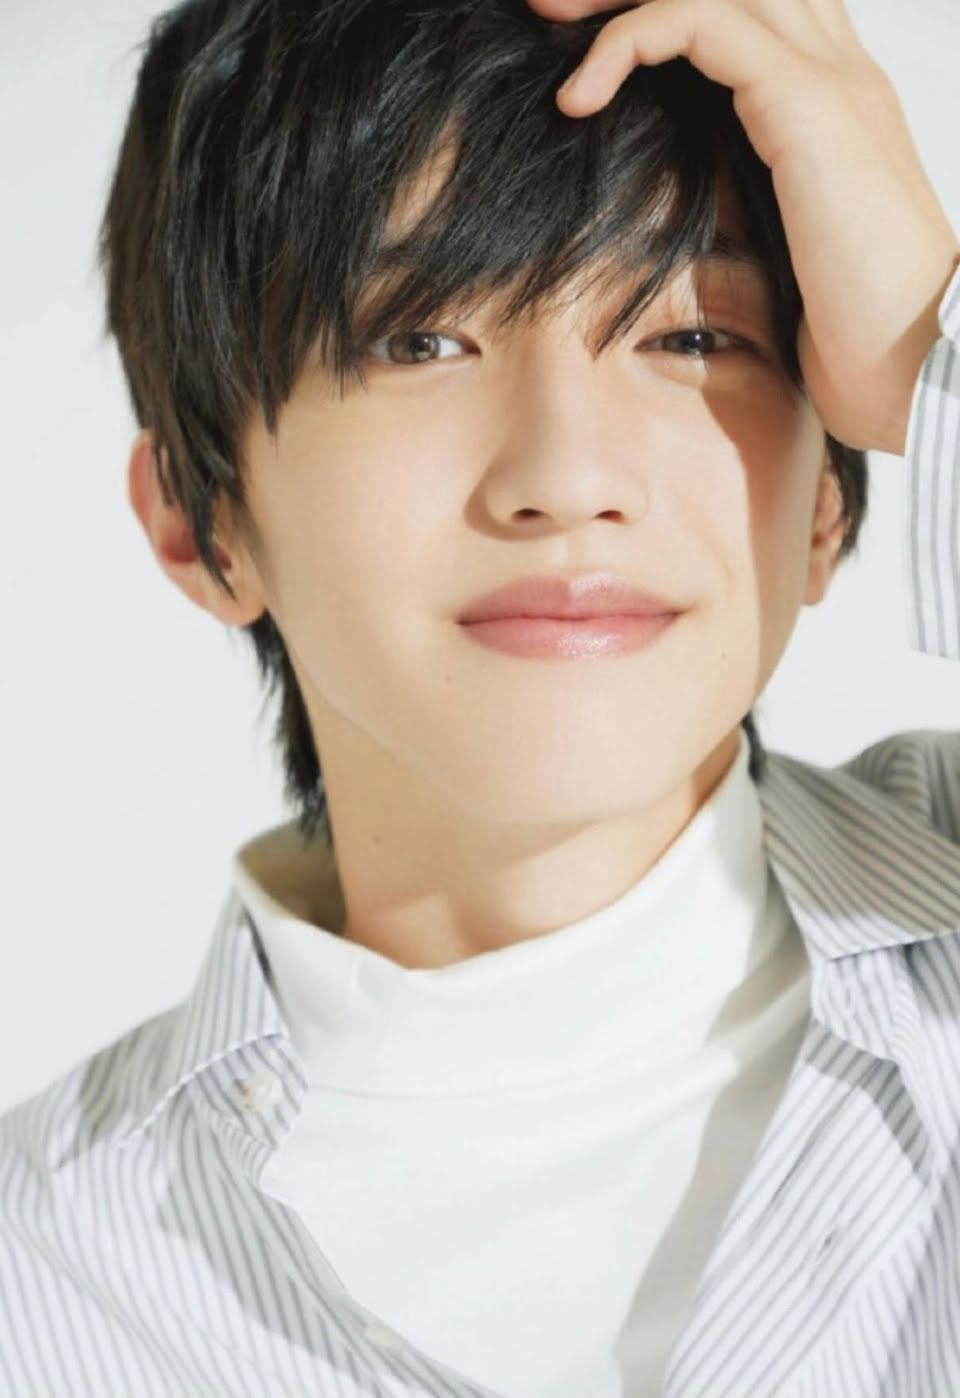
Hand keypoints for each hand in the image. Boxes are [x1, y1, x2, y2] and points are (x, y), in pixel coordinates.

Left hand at [528, 0, 959, 454]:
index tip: (587, 43)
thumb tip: (670, 219)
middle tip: (553, 9)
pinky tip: (582, 97)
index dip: (669, 8)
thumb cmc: (854, 334)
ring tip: (550, 25)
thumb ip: (739, 206)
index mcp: (833, 101)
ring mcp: (830, 79)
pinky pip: (702, 22)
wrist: (917, 363)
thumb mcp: (779, 252)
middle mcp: (838, 70)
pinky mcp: (809, 106)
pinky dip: (631, 41)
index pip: (754, 7)